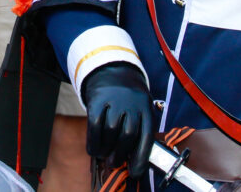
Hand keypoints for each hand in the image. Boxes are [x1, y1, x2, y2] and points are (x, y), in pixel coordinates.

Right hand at [81, 62, 153, 178]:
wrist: (111, 69)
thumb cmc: (128, 97)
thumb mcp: (140, 108)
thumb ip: (138, 129)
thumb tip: (133, 160)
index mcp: (146, 108)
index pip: (146, 136)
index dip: (141, 157)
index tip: (135, 172)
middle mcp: (132, 103)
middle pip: (128, 134)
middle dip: (121, 154)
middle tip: (115, 162)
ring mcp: (114, 100)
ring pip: (111, 130)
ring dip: (106, 148)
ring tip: (104, 154)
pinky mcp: (97, 99)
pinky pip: (95, 124)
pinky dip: (93, 140)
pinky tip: (94, 147)